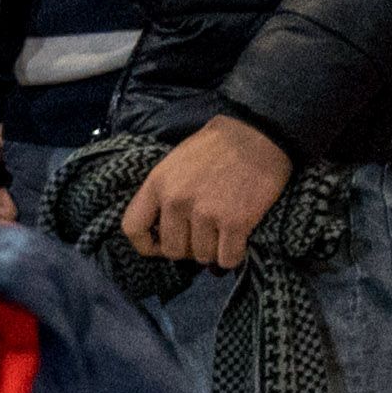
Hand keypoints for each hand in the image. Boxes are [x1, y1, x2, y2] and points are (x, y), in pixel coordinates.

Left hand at [119, 111, 292, 270]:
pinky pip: (227, 259)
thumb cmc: (216, 146)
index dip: (145, 244)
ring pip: (201, 256)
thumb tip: (160, 228)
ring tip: (222, 234)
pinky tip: (238, 241)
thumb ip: (162, 193)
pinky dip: (233, 256)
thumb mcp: (174, 163)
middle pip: (172, 250)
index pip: (133, 228)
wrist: (259, 133)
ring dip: (212, 251)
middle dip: (187, 249)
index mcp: (157, 185)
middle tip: (202, 237)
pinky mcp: (236, 222)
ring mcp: (206, 213)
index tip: (160, 244)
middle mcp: (176, 201)